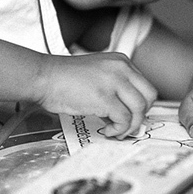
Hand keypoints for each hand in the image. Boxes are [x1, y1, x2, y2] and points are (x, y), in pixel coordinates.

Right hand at [34, 52, 156, 137]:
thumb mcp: (98, 74)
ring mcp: (114, 82)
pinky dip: (119, 130)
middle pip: (149, 96)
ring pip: (140, 109)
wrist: (43, 77)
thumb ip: (115, 87)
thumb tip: (127, 113)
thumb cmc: (64, 79)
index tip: (131, 116)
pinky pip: (124, 119)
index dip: (140, 105)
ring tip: (117, 130)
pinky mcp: (105, 98)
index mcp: (122, 62)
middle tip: (128, 125)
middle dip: (141, 115)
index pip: (145, 85)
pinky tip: (109, 131)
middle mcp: (122, 69)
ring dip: (131, 126)